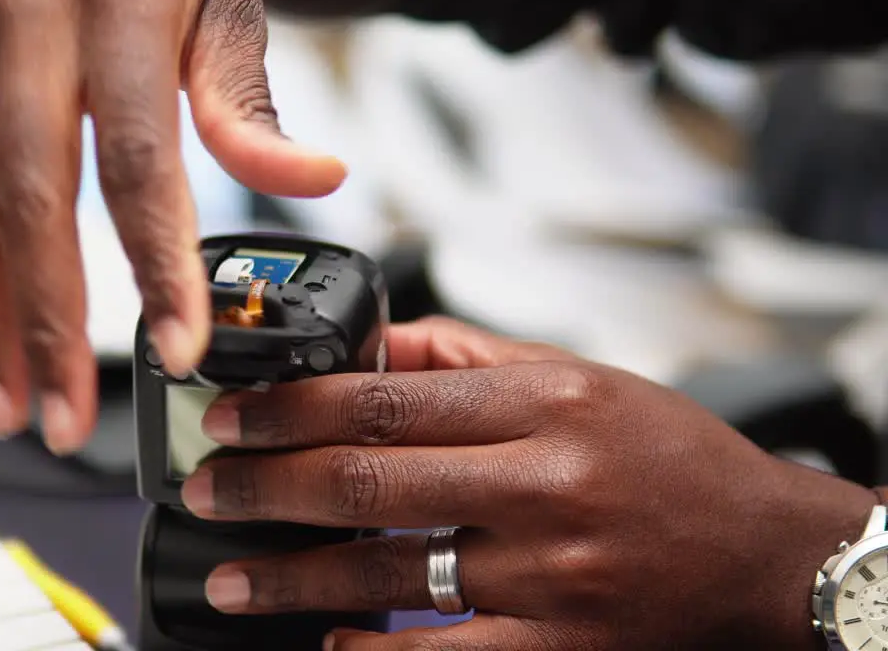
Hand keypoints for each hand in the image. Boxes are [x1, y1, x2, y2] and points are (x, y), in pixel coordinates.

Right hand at [0, 0, 344, 449]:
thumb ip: (249, 96)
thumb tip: (312, 177)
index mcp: (117, 6)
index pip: (135, 159)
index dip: (154, 262)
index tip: (179, 346)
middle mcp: (24, 27)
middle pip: (25, 200)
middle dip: (43, 324)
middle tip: (65, 418)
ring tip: (12, 400)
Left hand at [182, 316, 875, 649]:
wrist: (765, 553)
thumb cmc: (670, 460)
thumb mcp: (576, 378)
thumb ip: (465, 359)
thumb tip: (366, 348)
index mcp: (544, 404)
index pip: (382, 399)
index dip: (289, 408)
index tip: (230, 417)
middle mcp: (546, 484)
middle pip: (366, 481)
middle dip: (264, 488)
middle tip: (205, 491)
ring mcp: (552, 575)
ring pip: (390, 571)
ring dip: (292, 575)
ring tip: (231, 576)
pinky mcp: (560, 646)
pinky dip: (374, 649)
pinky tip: (327, 638)